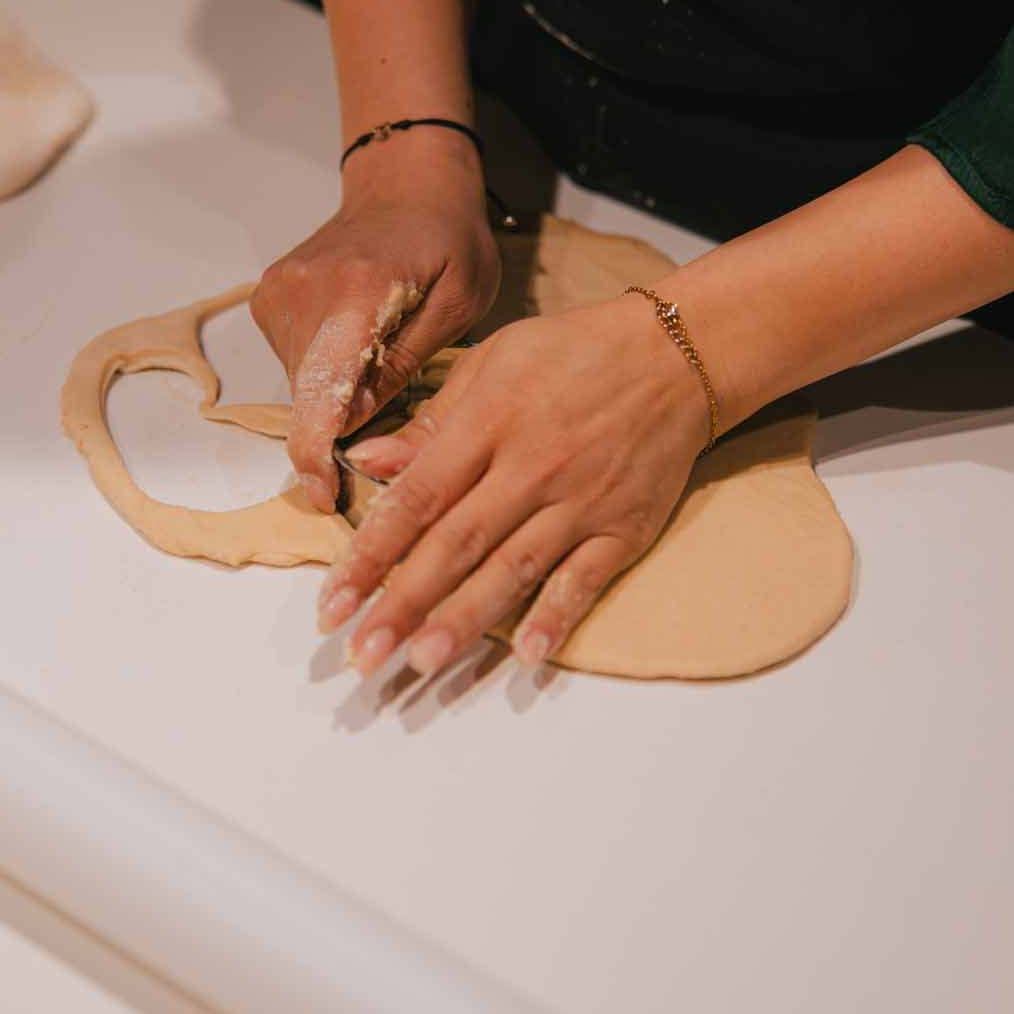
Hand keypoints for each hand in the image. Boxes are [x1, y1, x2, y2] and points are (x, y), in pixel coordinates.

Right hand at [250, 129, 499, 512]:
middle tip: (394, 392)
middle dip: (347, 417)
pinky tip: (356, 336)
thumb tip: (356, 426)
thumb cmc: (447, 240)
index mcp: (358, 292)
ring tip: (380, 347)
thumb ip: (405, 364)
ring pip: (301, 383)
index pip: (321, 387)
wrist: (405, 183)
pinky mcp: (266, 296)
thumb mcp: (459, 303)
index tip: (324, 494)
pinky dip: (324, 367)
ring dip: (338, 389)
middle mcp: (303, 292)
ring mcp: (277, 292)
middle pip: (312, 395)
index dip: (316, 451)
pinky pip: (293, 361)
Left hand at [318, 295, 716, 676]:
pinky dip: (557, 617)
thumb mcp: (495, 361)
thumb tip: (368, 461)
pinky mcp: (623, 527)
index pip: (416, 499)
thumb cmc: (576, 351)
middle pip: (454, 544)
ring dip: (465, 620)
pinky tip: (526, 657)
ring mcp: (579, 501)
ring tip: (422, 662)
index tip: (333, 601)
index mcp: (487, 423)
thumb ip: (432, 421)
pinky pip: (584, 579)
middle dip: (403, 604)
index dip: (370, 554)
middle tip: (362, 654)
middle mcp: (529, 468)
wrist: (679, 352)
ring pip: (512, 569)